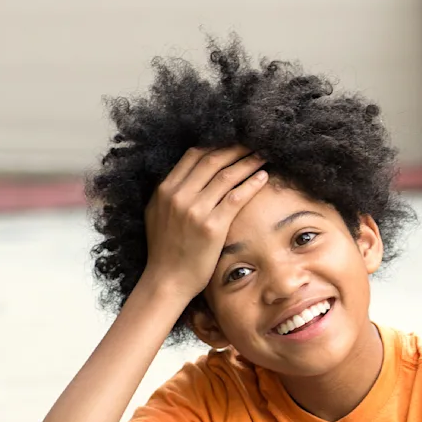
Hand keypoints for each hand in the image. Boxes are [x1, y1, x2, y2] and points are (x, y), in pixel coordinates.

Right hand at [141, 146, 268, 298]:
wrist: (167, 279)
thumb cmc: (165, 249)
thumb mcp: (158, 214)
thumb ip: (171, 193)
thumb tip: (188, 175)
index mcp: (164, 189)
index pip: (193, 156)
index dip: (216, 145)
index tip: (233, 142)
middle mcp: (178, 195)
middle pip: (212, 160)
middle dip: (235, 149)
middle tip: (253, 143)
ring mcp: (195, 210)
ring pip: (226, 176)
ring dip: (247, 162)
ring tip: (263, 156)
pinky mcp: (212, 226)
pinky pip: (236, 197)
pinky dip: (251, 184)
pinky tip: (263, 177)